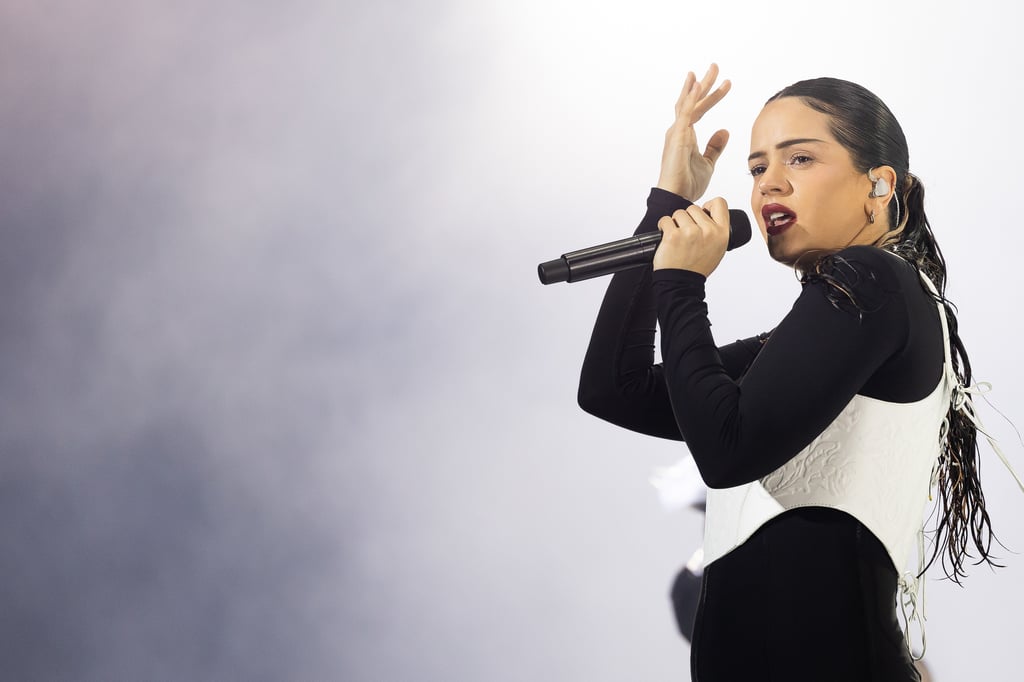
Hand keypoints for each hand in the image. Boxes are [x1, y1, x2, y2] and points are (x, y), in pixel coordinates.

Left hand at [653, 197, 730, 276]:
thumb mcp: (717, 249)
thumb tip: (707, 213)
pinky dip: (663, 227)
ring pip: (679, 213)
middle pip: (694, 208)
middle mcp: (708, 231)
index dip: (709, 205)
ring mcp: (690, 232)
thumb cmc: (697, 267)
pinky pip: (665, 220)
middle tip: (686, 234)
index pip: (720, 203)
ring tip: (677, 238)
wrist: (682, 283)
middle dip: (687, 218)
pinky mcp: (673, 235)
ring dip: (675, 223)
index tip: (703, 213)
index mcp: (722, 233)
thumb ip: (715, 231)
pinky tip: (668, 238)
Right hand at [656, 64, 730, 201]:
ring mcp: (677, 132)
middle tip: (715, 66)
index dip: (712, 96)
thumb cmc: (688, 184)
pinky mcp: (677, 137)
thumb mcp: (708, 163)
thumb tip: (724, 131)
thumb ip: (715, 146)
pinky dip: (691, 99)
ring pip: (689, 103)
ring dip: (700, 86)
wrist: (677, 198)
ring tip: (710, 70)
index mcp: (685, 135)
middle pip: (692, 101)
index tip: (725, 84)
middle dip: (704, 84)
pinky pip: (686, 114)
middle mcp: (679, 130)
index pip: (700, 110)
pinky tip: (698, 86)